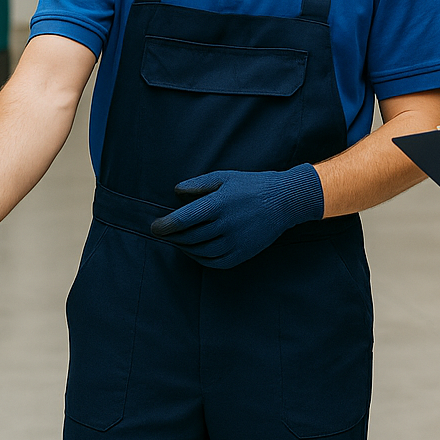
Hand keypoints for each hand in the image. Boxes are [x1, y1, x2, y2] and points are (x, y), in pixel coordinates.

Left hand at [150, 164, 323, 268]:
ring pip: (199, 251)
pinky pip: (214, 261)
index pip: (183, 220)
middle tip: (162, 233)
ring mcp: (235, 241)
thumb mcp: (225, 177)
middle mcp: (225, 224)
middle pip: (188, 237)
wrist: (284, 201)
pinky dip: (199, 258)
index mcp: (218, 204)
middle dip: (171, 237)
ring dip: (183, 248)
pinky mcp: (242, 254)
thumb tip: (176, 191)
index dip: (165, 226)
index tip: (155, 227)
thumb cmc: (252, 185)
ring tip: (176, 240)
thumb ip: (199, 184)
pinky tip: (193, 251)